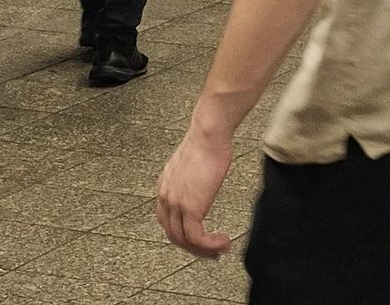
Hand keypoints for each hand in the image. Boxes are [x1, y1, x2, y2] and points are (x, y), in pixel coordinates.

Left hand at [156, 128, 233, 258]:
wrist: (207, 137)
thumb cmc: (204, 146)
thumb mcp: (189, 169)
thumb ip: (188, 184)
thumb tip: (198, 192)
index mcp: (164, 188)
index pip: (167, 222)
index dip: (184, 236)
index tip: (199, 241)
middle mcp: (165, 196)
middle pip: (174, 236)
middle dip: (195, 249)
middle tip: (213, 252)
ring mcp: (175, 203)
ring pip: (184, 241)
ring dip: (205, 250)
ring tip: (222, 248)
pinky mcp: (190, 207)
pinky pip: (197, 238)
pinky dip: (211, 245)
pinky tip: (225, 241)